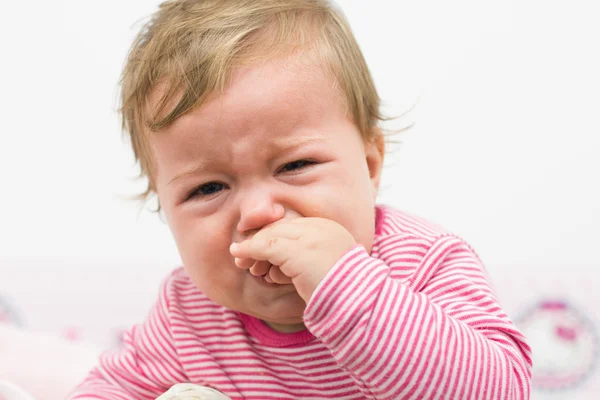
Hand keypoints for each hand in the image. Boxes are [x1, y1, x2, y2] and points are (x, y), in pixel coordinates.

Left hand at [230, 217, 355, 301]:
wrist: (356, 303)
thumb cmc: (340, 293)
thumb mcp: (321, 269)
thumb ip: (301, 259)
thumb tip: (272, 263)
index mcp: (329, 229)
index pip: (291, 226)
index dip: (272, 238)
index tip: (259, 252)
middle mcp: (320, 227)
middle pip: (279, 229)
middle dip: (259, 243)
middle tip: (243, 259)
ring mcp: (309, 237)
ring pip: (270, 237)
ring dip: (253, 250)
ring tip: (248, 267)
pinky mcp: (298, 251)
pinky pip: (265, 247)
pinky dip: (248, 250)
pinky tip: (238, 256)